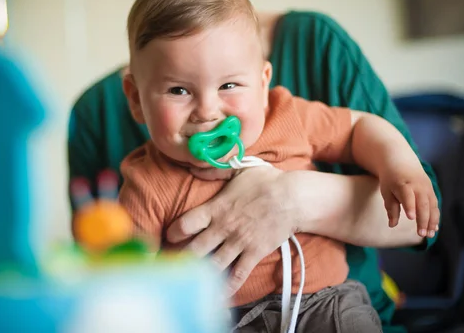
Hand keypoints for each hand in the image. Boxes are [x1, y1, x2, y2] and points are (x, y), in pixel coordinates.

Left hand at [166, 166, 300, 295]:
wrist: (294, 198)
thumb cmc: (266, 181)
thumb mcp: (238, 170)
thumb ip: (214, 170)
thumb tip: (192, 165)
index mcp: (216, 208)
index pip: (186, 223)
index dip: (173, 232)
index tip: (169, 237)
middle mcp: (223, 228)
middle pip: (194, 249)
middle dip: (180, 259)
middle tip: (172, 266)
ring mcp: (238, 243)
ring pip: (213, 265)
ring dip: (199, 275)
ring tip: (188, 284)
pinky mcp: (253, 254)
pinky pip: (238, 276)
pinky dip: (227, 288)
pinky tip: (217, 297)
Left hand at [380, 166, 439, 237]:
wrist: (401, 162)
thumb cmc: (391, 179)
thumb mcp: (386, 191)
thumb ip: (391, 208)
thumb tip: (392, 225)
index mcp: (404, 184)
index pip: (408, 196)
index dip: (410, 206)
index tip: (410, 217)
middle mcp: (418, 186)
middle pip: (423, 204)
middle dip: (423, 220)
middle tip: (421, 234)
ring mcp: (427, 188)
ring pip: (432, 206)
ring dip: (432, 221)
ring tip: (430, 235)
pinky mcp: (432, 191)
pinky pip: (435, 205)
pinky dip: (435, 217)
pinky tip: (434, 228)